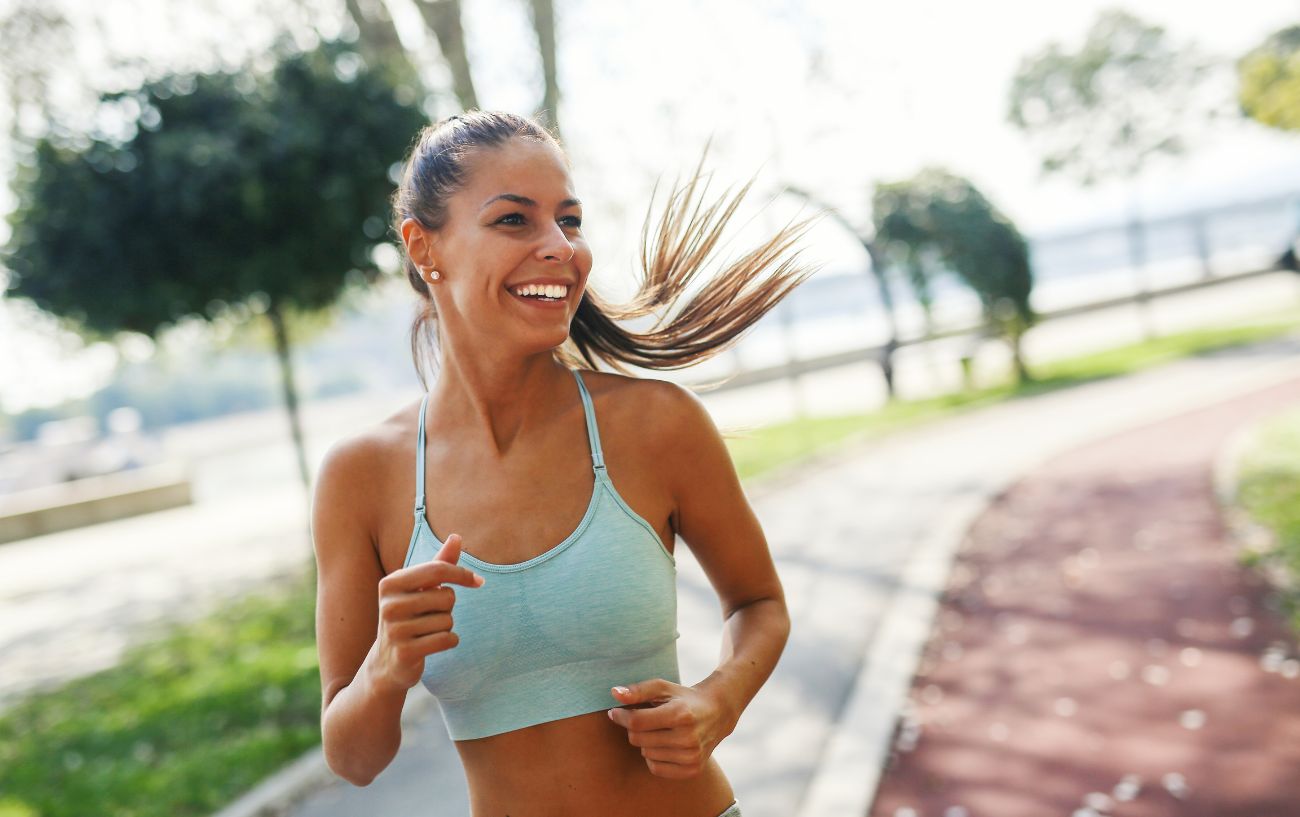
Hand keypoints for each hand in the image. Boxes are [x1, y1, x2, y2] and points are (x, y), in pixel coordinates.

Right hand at [371, 533, 484, 693]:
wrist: (387, 661)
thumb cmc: (409, 616)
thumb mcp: (420, 588)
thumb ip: (439, 563)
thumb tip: (457, 537)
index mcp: (391, 583)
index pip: (437, 570)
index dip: (462, 574)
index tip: (478, 581)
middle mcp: (389, 604)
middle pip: (447, 597)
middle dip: (448, 607)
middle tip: (430, 616)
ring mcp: (395, 630)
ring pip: (448, 620)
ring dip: (445, 626)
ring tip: (425, 631)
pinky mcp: (406, 652)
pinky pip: (447, 639)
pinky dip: (448, 641)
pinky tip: (431, 645)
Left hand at [606, 679, 734, 778]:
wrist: (717, 712)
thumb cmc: (683, 698)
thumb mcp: (663, 687)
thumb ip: (638, 690)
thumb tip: (614, 693)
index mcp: (680, 714)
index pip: (637, 722)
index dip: (620, 716)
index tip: (615, 712)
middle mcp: (688, 738)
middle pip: (638, 739)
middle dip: (634, 728)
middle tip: (641, 719)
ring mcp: (692, 756)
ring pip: (645, 753)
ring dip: (645, 742)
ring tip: (658, 730)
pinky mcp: (693, 770)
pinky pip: (656, 769)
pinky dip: (653, 757)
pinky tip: (663, 744)